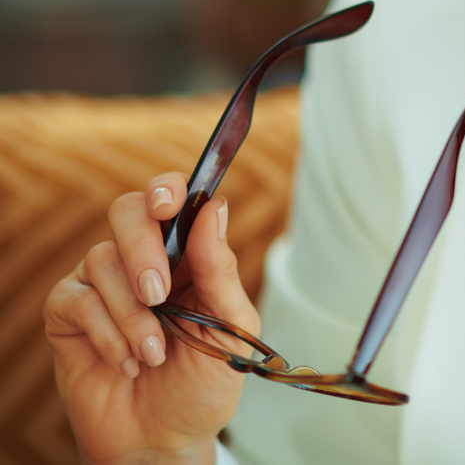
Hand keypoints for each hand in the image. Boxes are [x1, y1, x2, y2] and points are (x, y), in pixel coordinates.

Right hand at [44, 173, 256, 463]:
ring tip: (154, 353)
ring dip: (132, 312)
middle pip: (128, 211)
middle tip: (159, 294)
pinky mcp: (69, 313)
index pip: (174, 198)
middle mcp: (143, 258)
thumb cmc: (204, 382)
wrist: (165, 438)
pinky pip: (77, 298)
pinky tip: (126, 361)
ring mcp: (104, 283)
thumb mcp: (231, 327)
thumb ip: (221, 269)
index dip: (167, 189)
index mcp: (189, 253)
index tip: (169, 204)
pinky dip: (106, 332)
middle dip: (143, 249)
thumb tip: (216, 208)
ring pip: (102, 258)